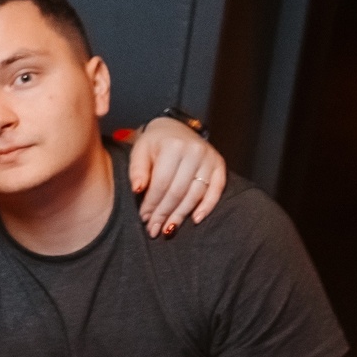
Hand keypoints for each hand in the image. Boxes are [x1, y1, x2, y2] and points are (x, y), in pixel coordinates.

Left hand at [131, 117, 225, 236]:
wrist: (174, 128)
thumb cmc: (154, 143)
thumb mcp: (139, 151)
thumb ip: (137, 170)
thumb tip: (137, 190)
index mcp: (173, 146)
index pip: (161, 183)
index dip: (152, 203)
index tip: (144, 218)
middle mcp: (195, 151)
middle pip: (178, 191)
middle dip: (164, 213)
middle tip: (154, 229)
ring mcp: (210, 158)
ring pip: (196, 194)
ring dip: (181, 214)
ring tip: (168, 229)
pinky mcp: (219, 164)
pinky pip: (217, 189)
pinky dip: (207, 206)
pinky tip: (196, 219)